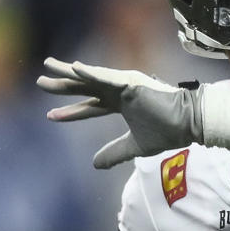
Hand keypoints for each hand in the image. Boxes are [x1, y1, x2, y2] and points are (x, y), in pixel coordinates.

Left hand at [36, 57, 203, 168]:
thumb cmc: (168, 131)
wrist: (189, 123)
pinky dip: (90, 73)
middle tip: (40, 82)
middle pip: (84, 87)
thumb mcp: (135, 146)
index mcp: (121, 103)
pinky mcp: (131, 82)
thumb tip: (95, 164)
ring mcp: (124, 84)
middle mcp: (120, 91)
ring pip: (90, 77)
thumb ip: (115, 153)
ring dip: (68, 72)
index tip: (51, 115)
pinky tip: (75, 68)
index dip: (71, 112)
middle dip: (62, 85)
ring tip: (48, 66)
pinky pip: (106, 77)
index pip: (90, 107)